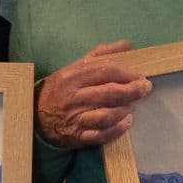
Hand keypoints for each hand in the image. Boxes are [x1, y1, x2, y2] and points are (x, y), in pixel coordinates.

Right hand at [35, 40, 152, 149]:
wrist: (37, 117)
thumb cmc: (62, 89)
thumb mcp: (75, 67)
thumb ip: (101, 55)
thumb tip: (126, 45)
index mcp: (71, 76)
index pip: (105, 71)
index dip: (127, 73)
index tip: (140, 75)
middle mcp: (72, 97)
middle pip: (108, 93)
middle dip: (132, 91)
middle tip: (145, 89)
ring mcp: (74, 118)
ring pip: (105, 115)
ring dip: (124, 110)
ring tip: (133, 106)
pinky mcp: (77, 136)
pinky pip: (101, 135)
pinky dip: (117, 129)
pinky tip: (127, 122)